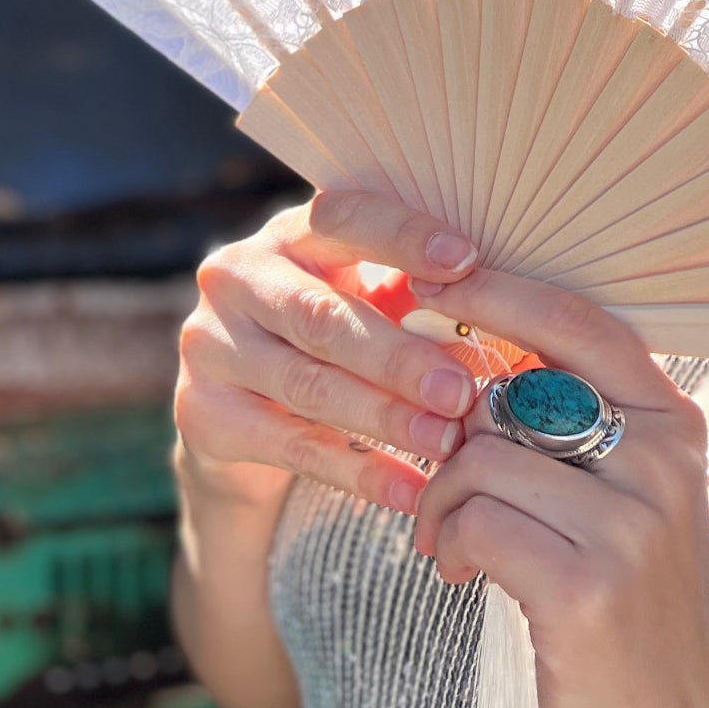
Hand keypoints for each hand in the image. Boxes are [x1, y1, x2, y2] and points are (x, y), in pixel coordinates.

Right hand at [173, 191, 491, 513]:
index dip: (403, 238)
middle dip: (399, 358)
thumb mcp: (370, 296)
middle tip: (461, 391)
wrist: (246, 409)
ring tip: (445, 442)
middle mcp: (238, 275)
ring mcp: (210, 344)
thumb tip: (506, 298)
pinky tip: (409, 491)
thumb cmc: (337, 330)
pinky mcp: (202, 412)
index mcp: (290, 232)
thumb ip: (419, 289)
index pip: (343, 217)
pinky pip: (290, 447)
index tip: (467, 262)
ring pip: (308, 385)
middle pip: (323, 317)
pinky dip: (357, 472)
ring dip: (384, 419)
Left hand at [408, 267, 708, 707]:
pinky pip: (477, 522)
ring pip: (481, 457)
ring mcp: (630, 523)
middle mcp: (661, 459)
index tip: (433, 280)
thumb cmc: (630, 601)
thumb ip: (575, 425)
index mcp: (671, 420)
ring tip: (448, 541)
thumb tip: (477, 357)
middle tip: (439, 486)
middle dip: (451, 437)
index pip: (577, 319)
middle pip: (510, 394)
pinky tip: (460, 572)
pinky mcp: (588, 586)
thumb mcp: (627, 497)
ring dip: (439, 503)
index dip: (499, 291)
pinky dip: (448, 544)